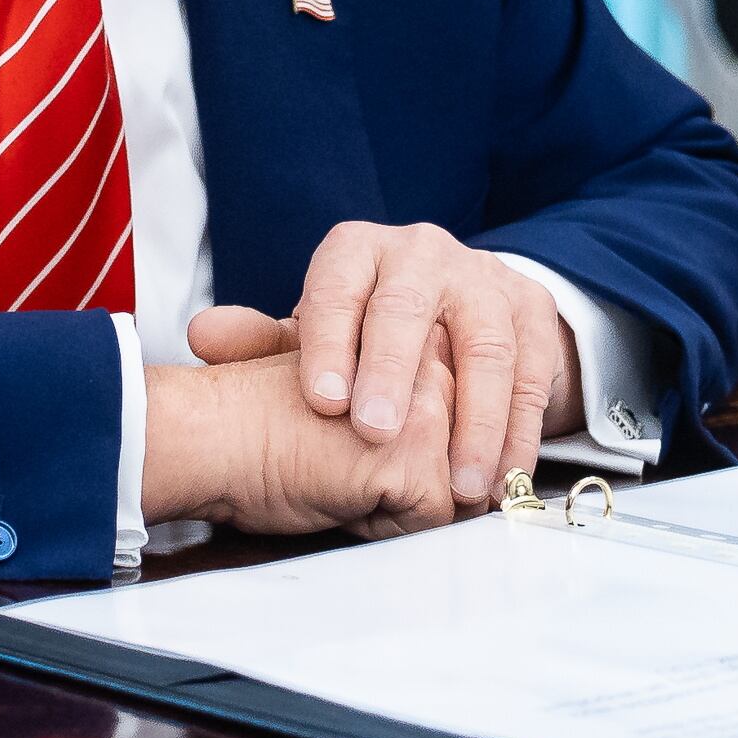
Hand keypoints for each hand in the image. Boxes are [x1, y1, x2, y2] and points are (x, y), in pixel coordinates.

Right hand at [144, 352, 474, 539]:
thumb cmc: (255, 426)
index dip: (406, 470)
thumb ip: (400, 420)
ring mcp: (427, 403)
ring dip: (395, 509)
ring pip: (451, 495)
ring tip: (334, 475)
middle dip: (407, 492)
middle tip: (336, 467)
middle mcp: (431, 363)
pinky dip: (381, 527)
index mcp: (414, 347)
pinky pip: (429, 520)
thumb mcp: (341, 408)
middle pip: (461, 466)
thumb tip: (464, 481)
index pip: (456, 436)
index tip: (346, 455)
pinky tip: (334, 491)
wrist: (206, 431)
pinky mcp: (415, 446)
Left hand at [187, 222, 579, 505]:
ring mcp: (482, 279)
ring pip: (483, 346)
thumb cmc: (365, 333)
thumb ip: (261, 344)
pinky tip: (505, 478)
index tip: (322, 403)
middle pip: (408, 308)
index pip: (336, 290)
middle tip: (377, 433)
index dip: (327, 345)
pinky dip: (521, 432)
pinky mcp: (532, 312)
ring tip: (458, 483)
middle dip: (393, 372)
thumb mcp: (315, 336)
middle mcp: (422, 254)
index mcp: (358, 253)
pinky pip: (532, 375)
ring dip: (473, 420)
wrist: (454, 308)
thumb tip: (205, 337)